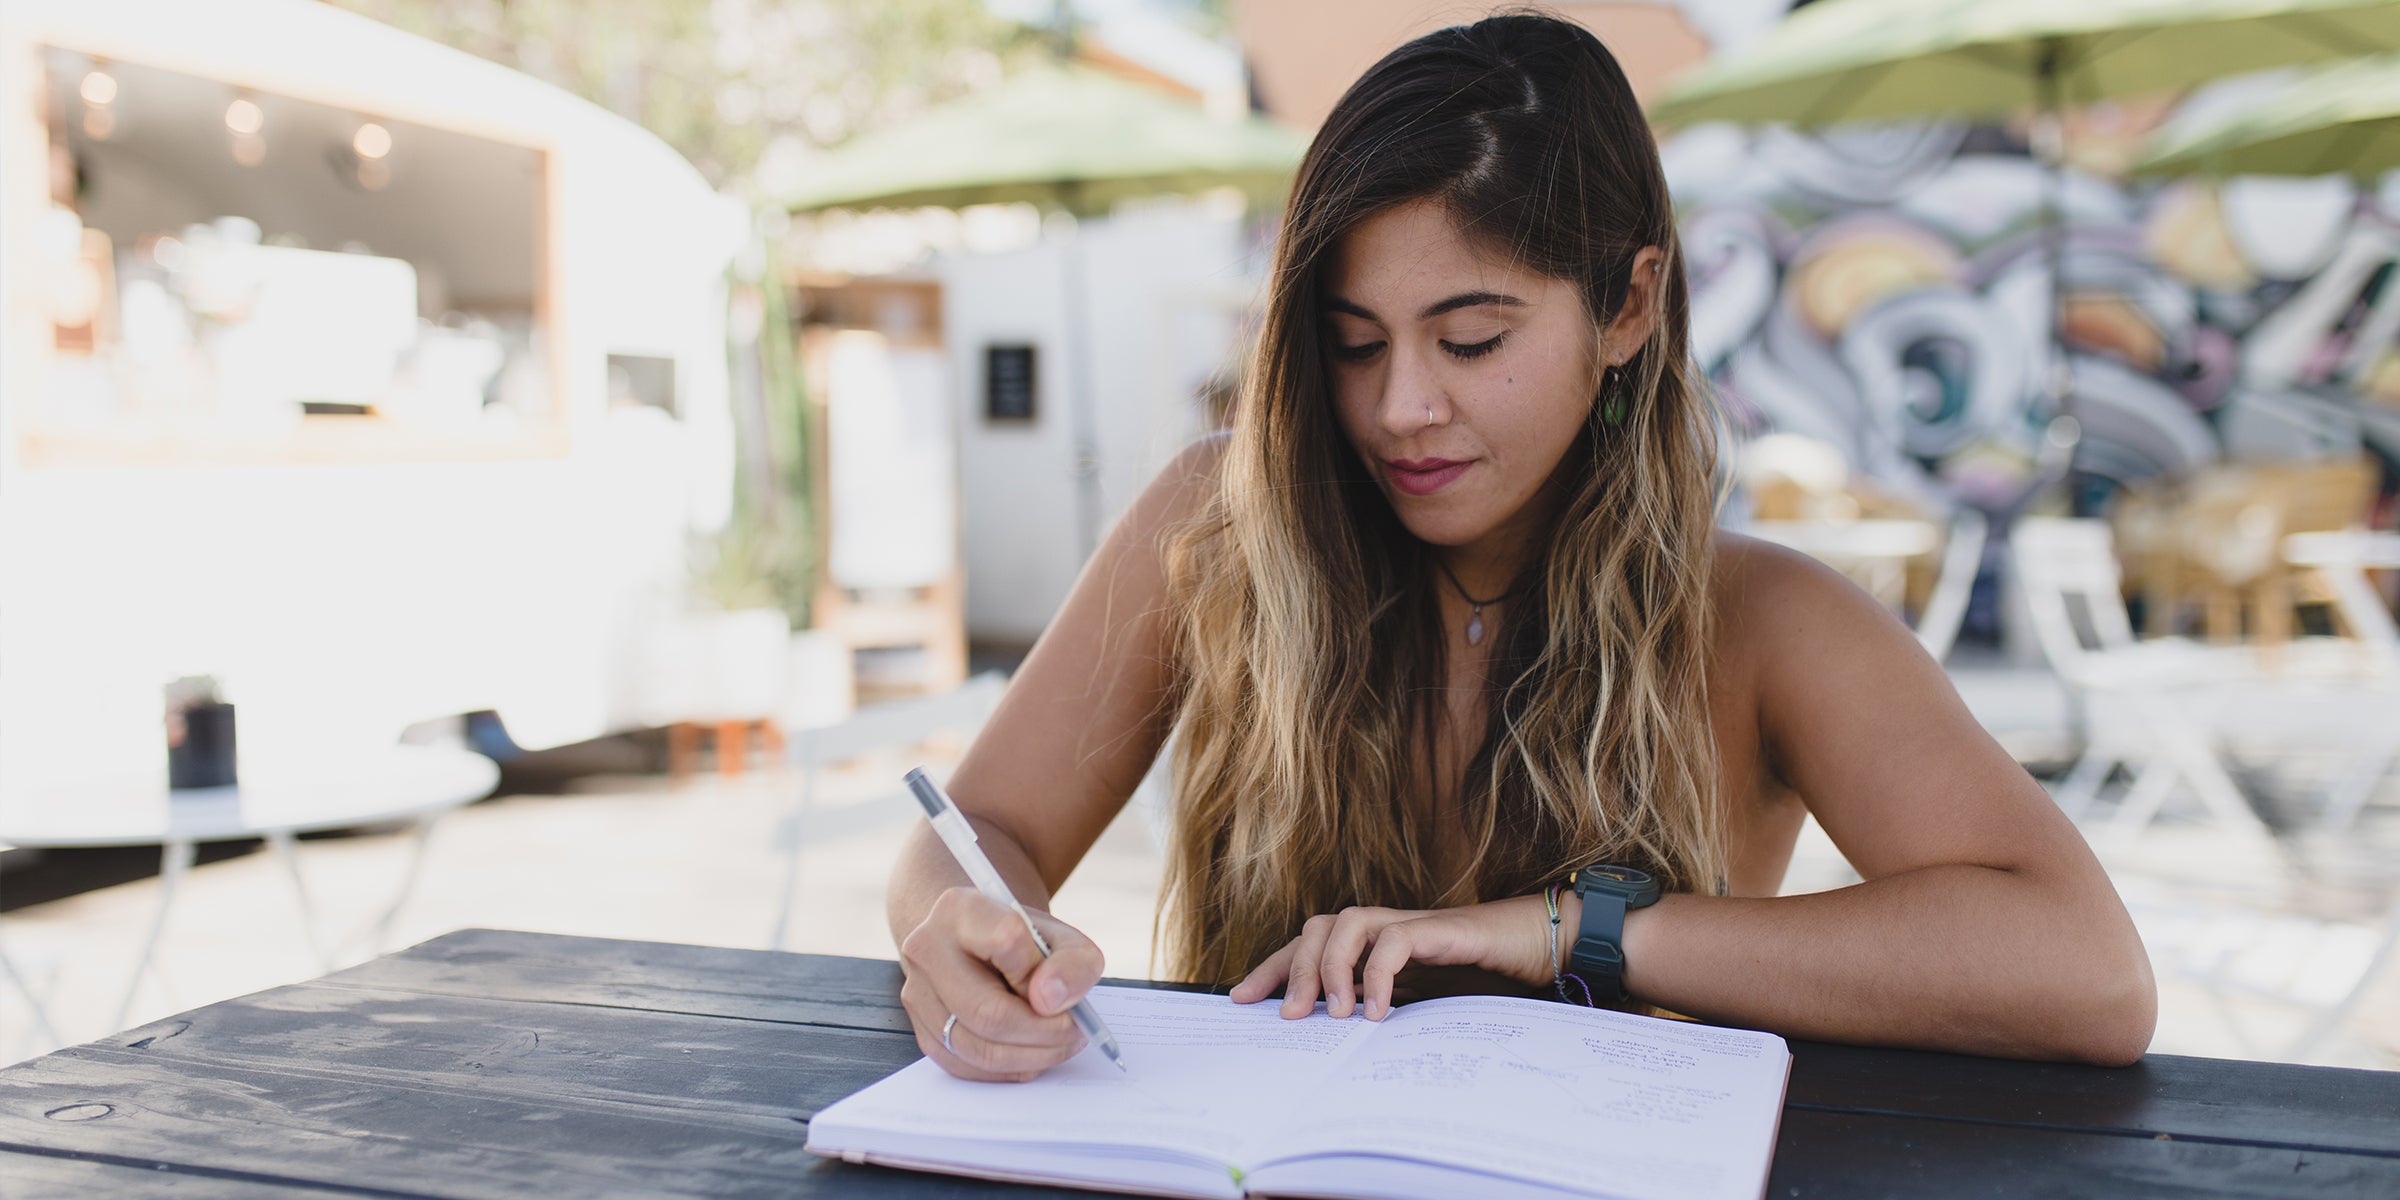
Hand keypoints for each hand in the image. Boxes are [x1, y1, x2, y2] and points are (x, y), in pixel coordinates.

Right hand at [897, 886, 1102, 1080]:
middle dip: (1043, 1032)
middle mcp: (927, 949)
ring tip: (1059, 1043)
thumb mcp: (1063, 938)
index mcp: (961, 909)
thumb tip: (1050, 1002)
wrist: (980, 945)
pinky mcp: (922, 1030)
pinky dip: (1009, 1068)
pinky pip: (967, 1066)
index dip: (1042, 974)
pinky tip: (1031, 1052)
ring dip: (1030, 1056)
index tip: (1062, 989)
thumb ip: (1072, 963)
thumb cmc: (1024, 942)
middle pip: (987, 1012)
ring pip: (976, 1047)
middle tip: (1074, 1031)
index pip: (1006, 941)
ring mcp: (917, 993)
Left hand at [1227, 895, 1557, 1020]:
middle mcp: (1385, 927)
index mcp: (1374, 944)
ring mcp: (1412, 924)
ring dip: (1330, 968)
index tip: (1242, 999)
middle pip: (1317, 928)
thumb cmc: (1483, 974)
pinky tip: (1378, 1011)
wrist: (1541, 945)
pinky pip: (1397, 939)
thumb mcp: (1421, 1002)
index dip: (1272, 967)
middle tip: (1287, 1016)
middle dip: (1291, 969)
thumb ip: (1382, 1009)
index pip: (1308, 945)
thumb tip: (1338, 1039)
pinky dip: (1380, 973)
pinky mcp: (1441, 929)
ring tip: (1335, 1015)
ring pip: (1346, 923)